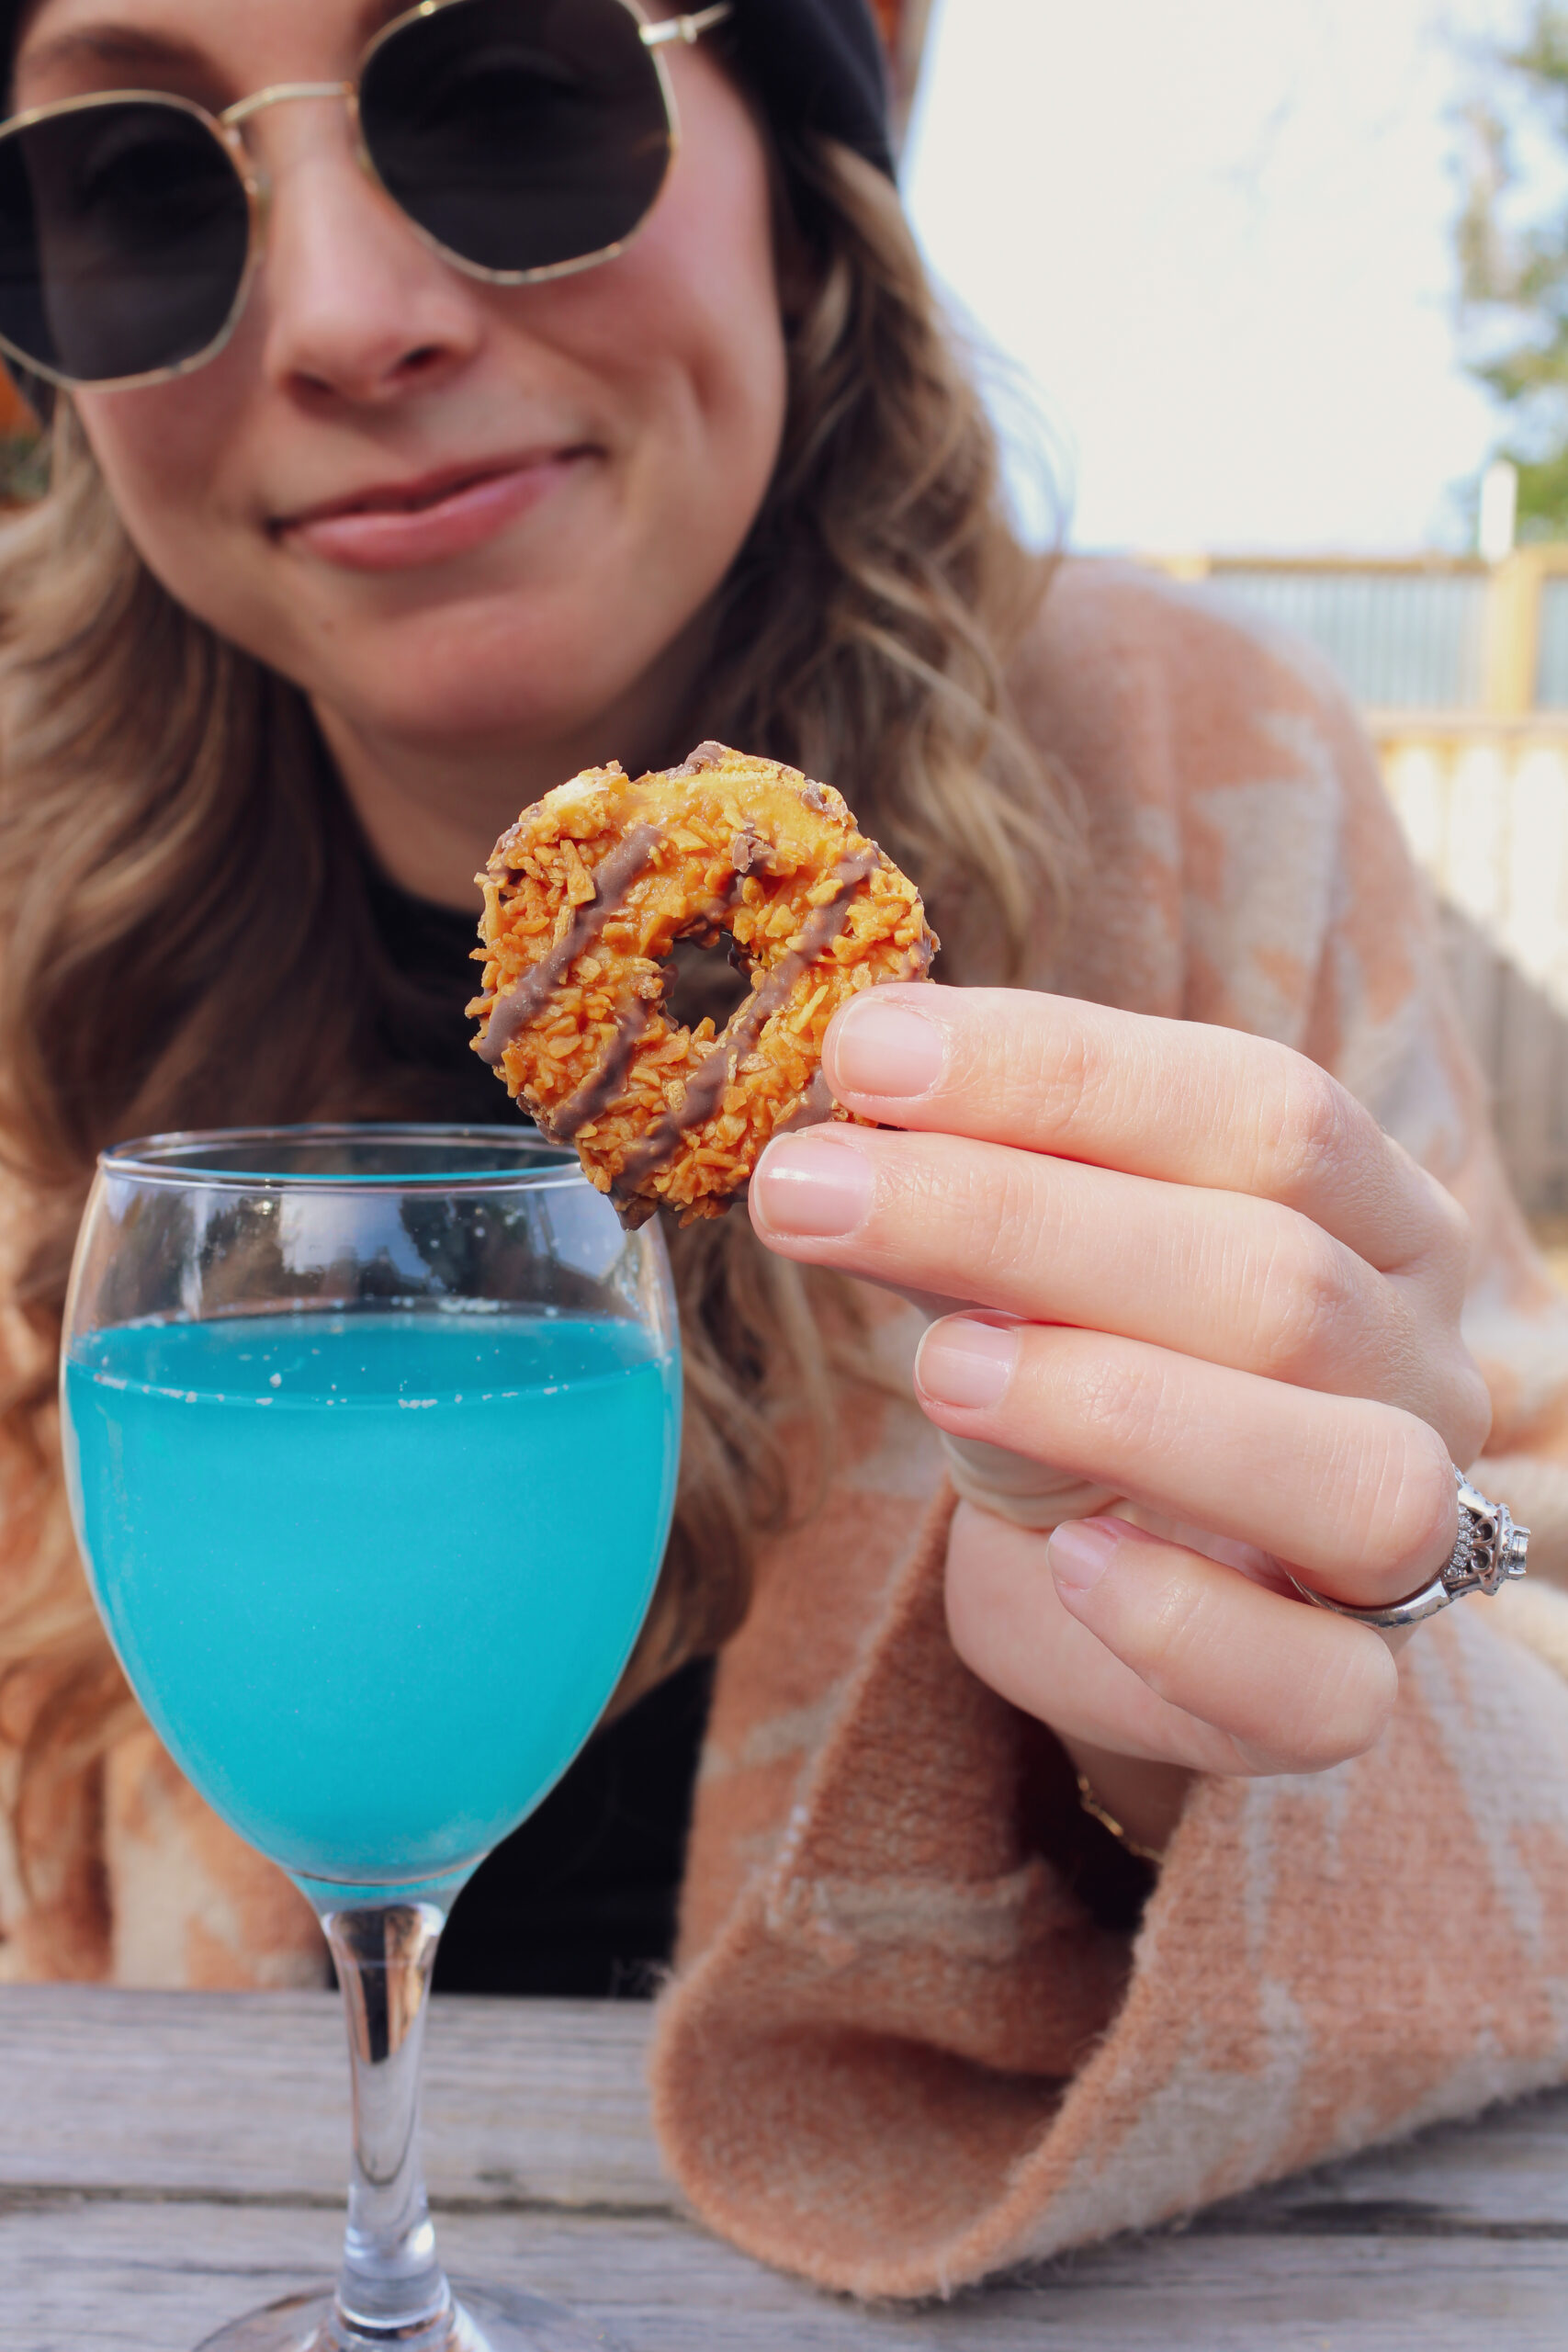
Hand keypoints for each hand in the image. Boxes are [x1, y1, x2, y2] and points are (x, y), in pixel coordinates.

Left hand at [748, 986, 1490, 1850]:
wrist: (1148, 1596)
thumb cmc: (1087, 1394)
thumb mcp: (1028, 1281)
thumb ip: (976, 1215)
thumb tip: (857, 1121)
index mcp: (1374, 1218)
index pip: (1265, 1109)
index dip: (1064, 1073)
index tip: (866, 1051)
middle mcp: (1417, 1368)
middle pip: (1278, 1277)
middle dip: (1021, 1220)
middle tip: (808, 1190)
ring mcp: (1412, 1543)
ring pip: (1350, 1476)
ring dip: (1121, 1406)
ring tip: (934, 1369)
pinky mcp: (1347, 1697)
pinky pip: (1318, 1685)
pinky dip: (1184, 1621)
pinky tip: (1065, 1562)